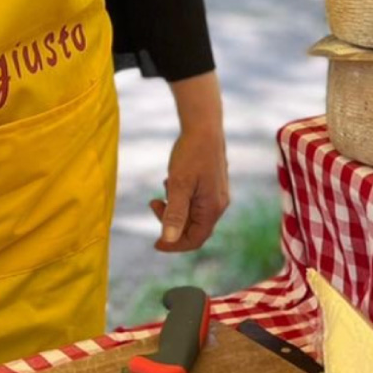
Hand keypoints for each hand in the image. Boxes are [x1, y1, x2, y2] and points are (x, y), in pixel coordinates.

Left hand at [151, 72, 229, 251]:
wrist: (205, 126)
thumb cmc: (192, 154)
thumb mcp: (178, 185)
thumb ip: (175, 214)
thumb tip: (168, 240)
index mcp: (212, 208)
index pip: (195, 239)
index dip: (174, 245)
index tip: (155, 243)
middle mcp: (218, 204)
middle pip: (194, 228)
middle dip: (171, 222)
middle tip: (154, 204)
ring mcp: (217, 194)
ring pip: (193, 214)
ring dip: (174, 208)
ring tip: (164, 188)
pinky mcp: (212, 185)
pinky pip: (195, 201)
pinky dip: (180, 197)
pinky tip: (172, 180)